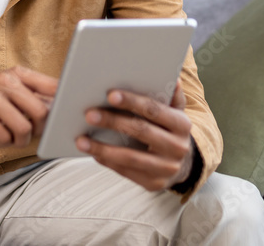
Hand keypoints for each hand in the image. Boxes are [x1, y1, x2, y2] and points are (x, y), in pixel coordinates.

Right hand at [0, 66, 57, 148]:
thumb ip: (35, 95)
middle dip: (40, 129)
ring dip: (22, 140)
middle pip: (41, 111)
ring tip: (15, 138)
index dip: (62, 105)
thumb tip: (62, 109)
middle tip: (33, 133)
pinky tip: (0, 137)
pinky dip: (5, 143)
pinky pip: (3, 136)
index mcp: (18, 73)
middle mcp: (5, 81)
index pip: (52, 87)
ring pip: (24, 127)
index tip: (61, 117)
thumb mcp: (11, 89)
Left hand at [75, 79, 193, 191]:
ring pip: (130, 157)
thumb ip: (171, 96)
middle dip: (113, 122)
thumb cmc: (170, 130)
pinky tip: (92, 152)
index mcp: (182, 124)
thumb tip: (172, 79)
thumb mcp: (175, 111)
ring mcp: (166, 168)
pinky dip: (107, 161)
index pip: (154, 110)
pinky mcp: (154, 184)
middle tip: (89, 114)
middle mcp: (178, 147)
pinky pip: (126, 172)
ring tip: (81, 140)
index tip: (110, 95)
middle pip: (141, 131)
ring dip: (103, 148)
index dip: (132, 102)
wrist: (182, 164)